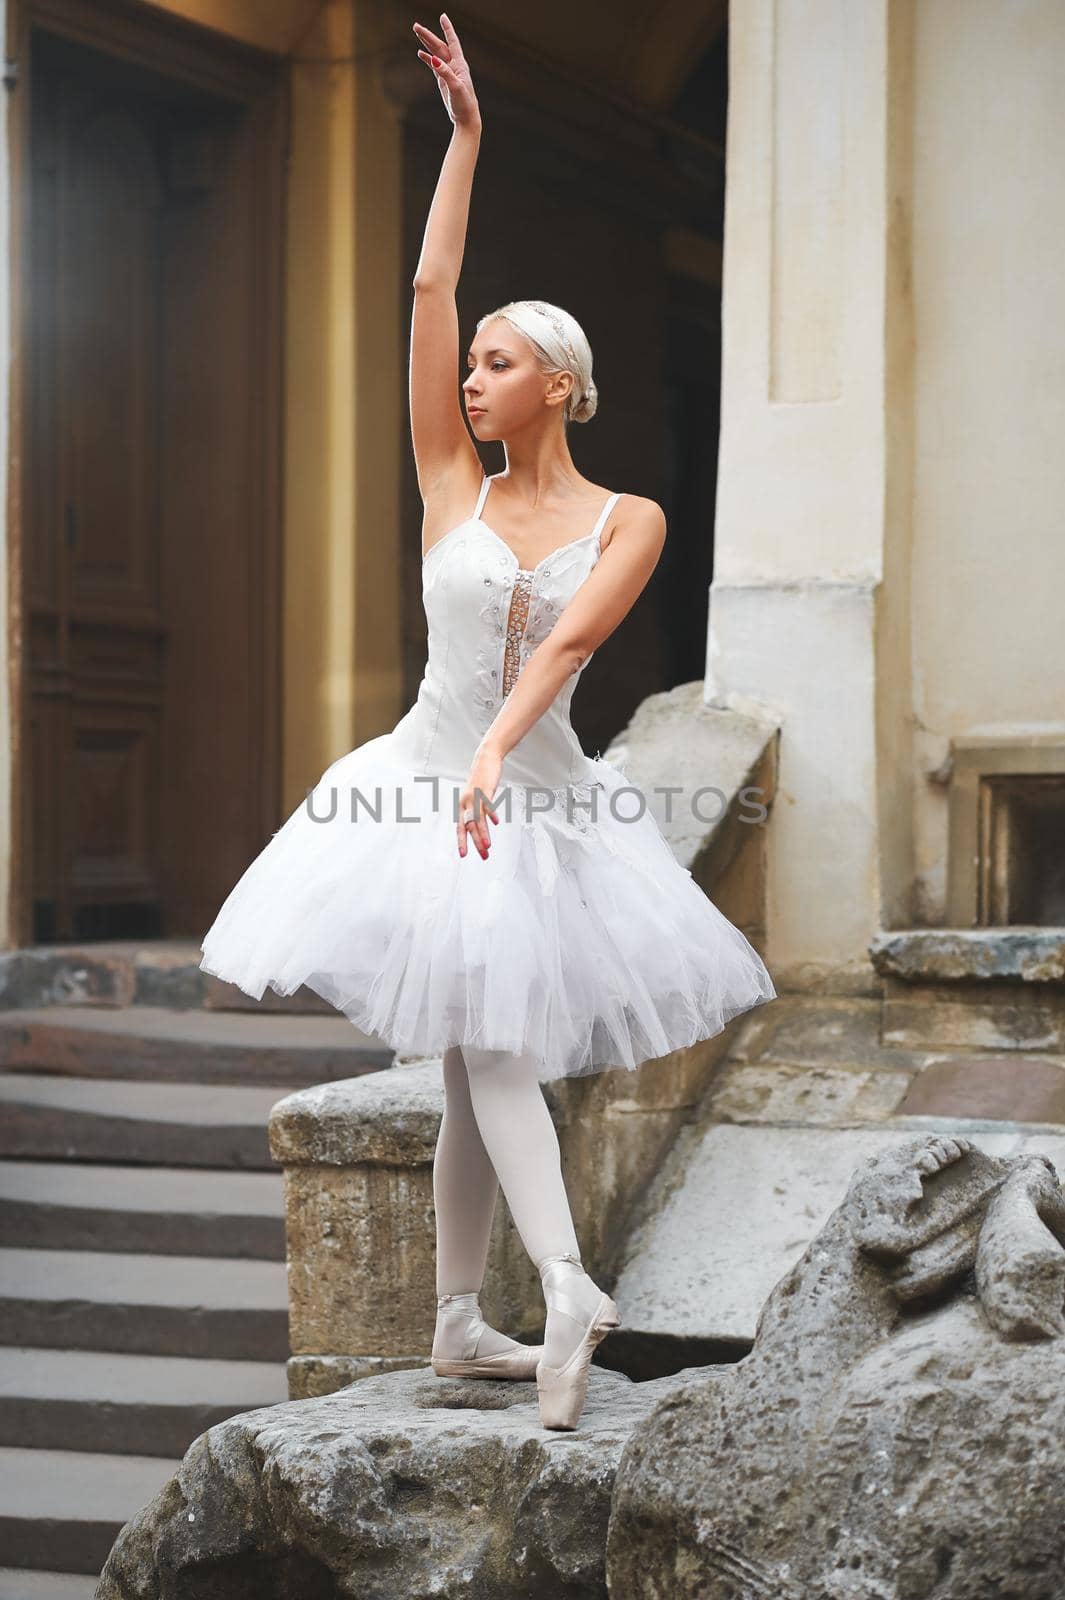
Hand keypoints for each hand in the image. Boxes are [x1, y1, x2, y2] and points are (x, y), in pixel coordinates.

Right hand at [413, 13, 480, 129]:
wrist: (466, 118)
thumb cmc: (464, 104)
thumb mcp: (456, 88)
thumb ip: (445, 73)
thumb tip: (433, 59)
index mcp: (459, 65)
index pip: (452, 42)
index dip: (447, 29)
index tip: (442, 16)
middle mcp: (454, 66)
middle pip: (439, 46)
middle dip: (428, 35)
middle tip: (416, 26)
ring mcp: (448, 72)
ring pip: (436, 53)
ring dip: (427, 43)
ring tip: (417, 32)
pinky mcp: (443, 80)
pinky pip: (434, 65)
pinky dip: (427, 58)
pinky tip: (421, 53)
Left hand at [457, 743, 501, 859]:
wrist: (484, 759)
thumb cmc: (481, 779)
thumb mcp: (477, 797)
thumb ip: (477, 811)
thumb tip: (480, 825)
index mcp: (462, 806)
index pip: (460, 827)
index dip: (461, 841)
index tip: (463, 855)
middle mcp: (466, 802)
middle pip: (470, 826)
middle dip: (476, 843)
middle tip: (483, 856)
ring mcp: (475, 796)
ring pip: (478, 819)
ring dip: (483, 834)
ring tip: (487, 846)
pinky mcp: (485, 790)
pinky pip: (488, 804)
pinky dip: (492, 813)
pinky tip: (496, 823)